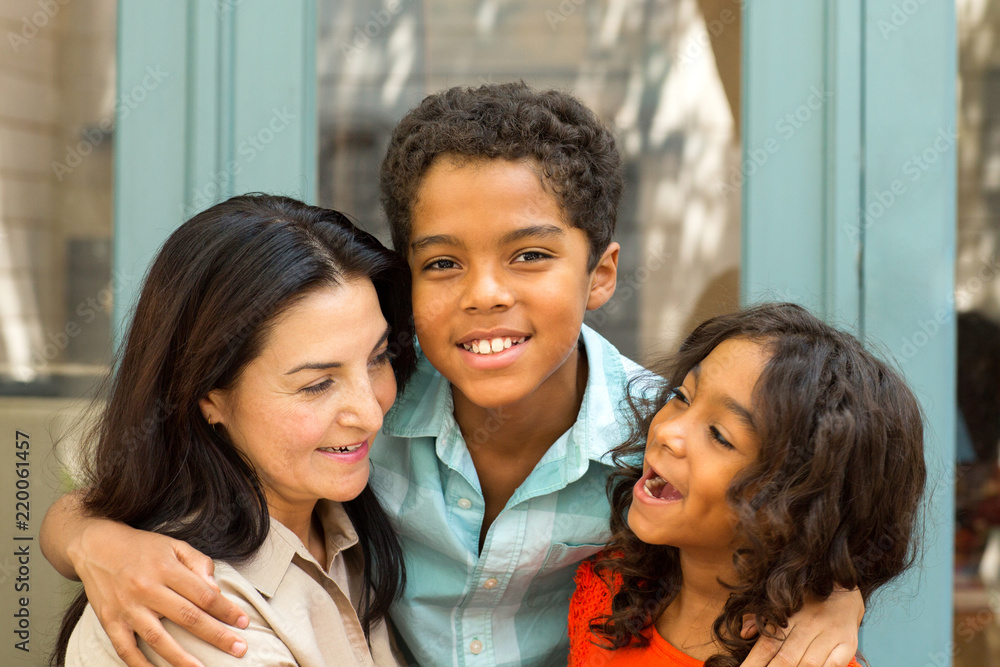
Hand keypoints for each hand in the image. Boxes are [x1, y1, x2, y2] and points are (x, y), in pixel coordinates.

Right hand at [72, 519, 249, 666]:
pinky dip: (141, 666)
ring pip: (158, 638)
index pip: (204, 594)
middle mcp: (147, 589)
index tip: (243, 622)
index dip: (226, 610)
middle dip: (216, 635)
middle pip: (188, 617)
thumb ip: (199, 563)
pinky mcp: (110, 622)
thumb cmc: (142, 547)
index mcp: (166, 569)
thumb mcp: (175, 545)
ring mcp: (128, 608)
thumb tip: (216, 590)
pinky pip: (126, 649)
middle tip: (239, 649)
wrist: (96, 546)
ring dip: (182, 658)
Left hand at [738, 588, 863, 666]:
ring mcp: (829, 634)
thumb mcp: (783, 605)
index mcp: (788, 616)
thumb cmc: (809, 602)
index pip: (767, 645)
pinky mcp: (848, 644)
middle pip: (786, 657)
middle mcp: (808, 624)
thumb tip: (743, 634)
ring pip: (809, 664)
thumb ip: (762, 620)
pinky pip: (834, 664)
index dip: (754, 662)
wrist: (845, 589)